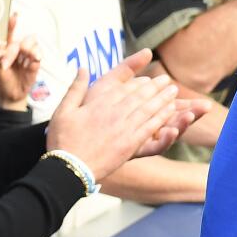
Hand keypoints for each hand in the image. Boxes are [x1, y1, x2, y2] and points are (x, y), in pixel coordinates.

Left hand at [0, 14, 40, 108]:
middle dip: (13, 51)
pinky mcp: (35, 65)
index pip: (10, 33)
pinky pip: (38, 57)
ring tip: (20, 62)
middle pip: (22, 40)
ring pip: (33, 44)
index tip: (14, 16)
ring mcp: (28, 57)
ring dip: (27, 51)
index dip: (13, 25)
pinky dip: (35, 57)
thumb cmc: (0, 80)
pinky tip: (32, 61)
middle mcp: (19, 50)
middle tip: (4, 64)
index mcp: (8, 48)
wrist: (8, 95)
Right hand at [44, 50, 187, 179]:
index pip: (125, 88)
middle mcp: (115, 114)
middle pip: (140, 96)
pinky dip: (161, 118)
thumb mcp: (63, 110)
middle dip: (156, 87)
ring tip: (173, 91)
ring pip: (148, 110)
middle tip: (167, 80)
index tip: (149, 78)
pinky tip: (170, 112)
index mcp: (99, 104)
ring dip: (163, 99)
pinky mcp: (130, 145)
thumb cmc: (63, 139)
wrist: (69, 168)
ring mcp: (124, 129)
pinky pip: (149, 128)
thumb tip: (82, 68)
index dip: (140, 82)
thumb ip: (75, 88)